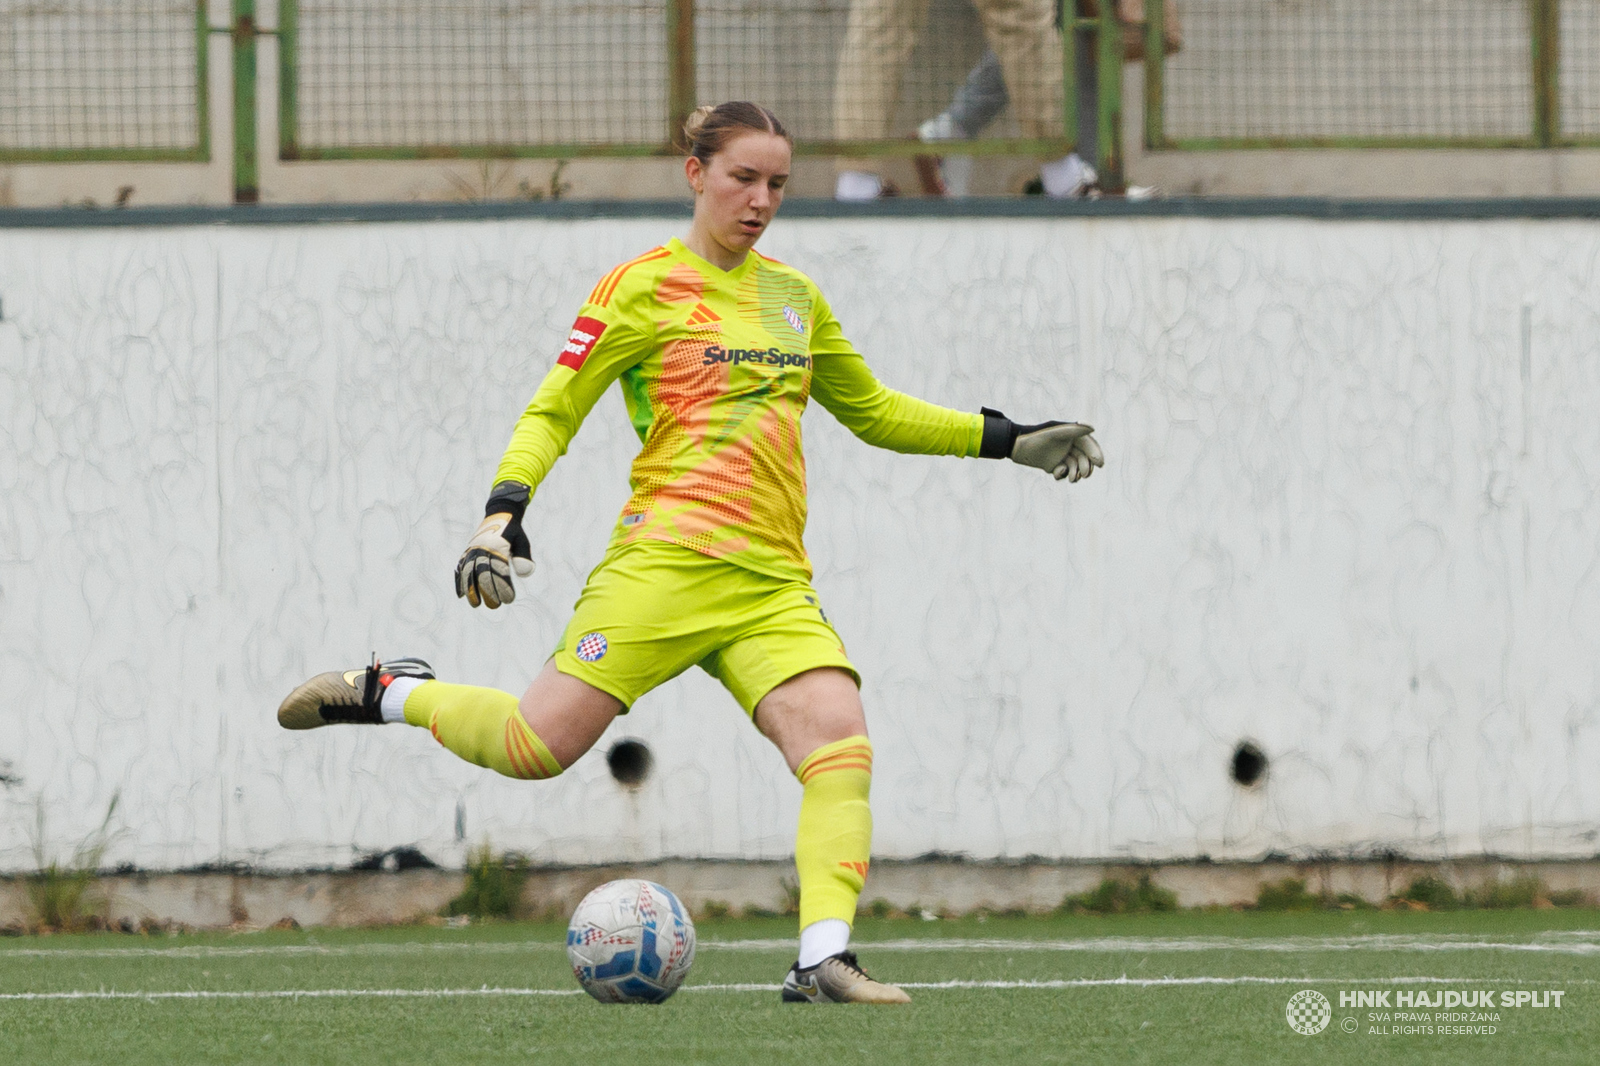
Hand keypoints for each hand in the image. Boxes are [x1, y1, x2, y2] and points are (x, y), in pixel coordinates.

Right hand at [455, 482, 533, 607]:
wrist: (500, 513)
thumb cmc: (514, 531)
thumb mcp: (522, 541)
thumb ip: (523, 557)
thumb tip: (524, 575)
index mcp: (496, 546)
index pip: (499, 571)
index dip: (503, 587)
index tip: (509, 600)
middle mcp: (482, 548)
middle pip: (482, 574)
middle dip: (487, 592)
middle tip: (494, 606)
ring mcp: (472, 550)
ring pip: (469, 573)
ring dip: (470, 590)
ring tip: (475, 604)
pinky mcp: (467, 552)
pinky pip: (461, 568)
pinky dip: (459, 581)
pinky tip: (460, 594)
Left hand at [980, 407, 1104, 481]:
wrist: (1015, 446)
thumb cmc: (1035, 436)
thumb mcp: (1055, 433)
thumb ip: (1074, 430)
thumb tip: (1092, 428)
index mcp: (1070, 434)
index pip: (1088, 444)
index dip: (1096, 454)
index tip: (1100, 464)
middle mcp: (1067, 445)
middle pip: (1084, 458)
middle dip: (1086, 467)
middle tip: (1084, 475)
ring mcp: (1060, 455)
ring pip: (1075, 467)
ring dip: (1075, 474)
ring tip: (1071, 479)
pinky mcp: (1052, 465)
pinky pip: (1063, 472)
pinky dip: (1062, 475)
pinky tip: (1055, 473)